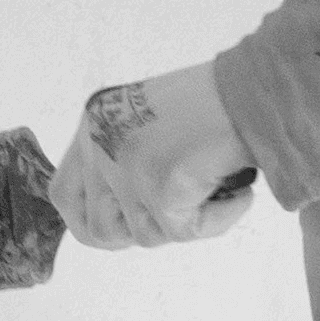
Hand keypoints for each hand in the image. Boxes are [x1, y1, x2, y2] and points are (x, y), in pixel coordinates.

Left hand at [52, 58, 258, 250]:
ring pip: (147, 235)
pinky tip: (239, 190)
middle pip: (101, 228)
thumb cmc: (218, 102)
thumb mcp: (148, 123)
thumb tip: (127, 214)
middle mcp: (101, 144)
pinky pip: (186, 232)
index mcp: (95, 125)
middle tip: (184, 209)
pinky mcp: (159, 186)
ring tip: (219, 185)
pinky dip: (220, 219)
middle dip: (144, 228)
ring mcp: (127, 166)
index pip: (63, 195)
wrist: (256, 86)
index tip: (122, 226)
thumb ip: (126, 159)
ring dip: (188, 221)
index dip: (88, 221)